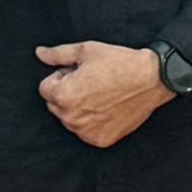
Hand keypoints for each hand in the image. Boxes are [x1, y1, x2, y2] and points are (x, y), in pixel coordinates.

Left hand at [36, 38, 171, 147]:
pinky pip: (86, 131)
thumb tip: (39, 53)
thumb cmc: (119, 63)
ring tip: (101, 94)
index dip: (62, 76)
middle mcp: (71, 118)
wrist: (152, 79)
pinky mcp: (101, 140)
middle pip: (55, 105)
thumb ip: (57, 54)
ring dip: (78, 109)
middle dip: (67, 93)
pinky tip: (108, 107)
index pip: (45, 88)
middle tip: (91, 82)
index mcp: (63, 96)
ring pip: (70, 119)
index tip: (80, 72)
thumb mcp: (86, 51)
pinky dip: (93, 122)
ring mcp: (86, 132)